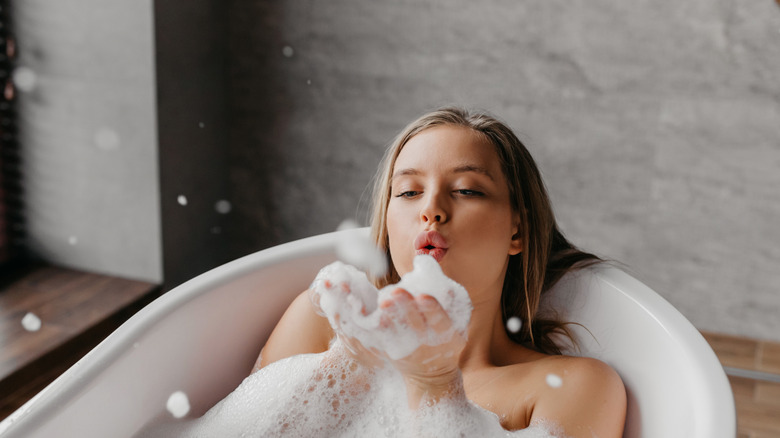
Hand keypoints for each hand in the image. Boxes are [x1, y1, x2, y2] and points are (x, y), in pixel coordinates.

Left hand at [379, 288, 466, 407]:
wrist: (431, 378)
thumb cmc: (445, 346)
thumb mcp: (457, 333)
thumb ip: (452, 312)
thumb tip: (446, 288)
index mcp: (447, 338)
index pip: (440, 322)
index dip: (432, 309)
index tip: (423, 296)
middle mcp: (427, 344)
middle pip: (416, 324)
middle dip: (406, 306)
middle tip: (396, 291)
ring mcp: (410, 350)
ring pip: (398, 331)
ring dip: (391, 316)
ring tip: (384, 302)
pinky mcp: (394, 353)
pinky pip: (386, 340)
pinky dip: (381, 328)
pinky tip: (376, 316)